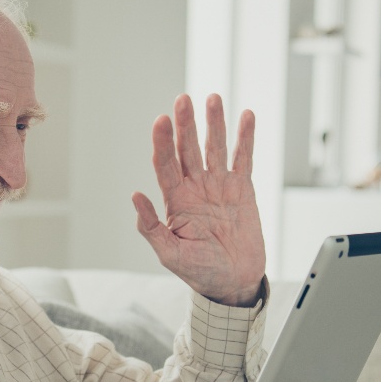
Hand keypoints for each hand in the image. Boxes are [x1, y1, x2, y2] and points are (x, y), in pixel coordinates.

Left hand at [133, 94, 265, 306]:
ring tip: (212, 99)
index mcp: (175, 201)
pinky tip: (245, 116)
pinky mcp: (242, 189)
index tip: (161, 121)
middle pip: (188, 149)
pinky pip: (243, 158)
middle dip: (185, 124)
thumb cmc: (200, 272)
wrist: (234, 283)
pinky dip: (245, 138)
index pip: (165, 164)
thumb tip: (135, 197)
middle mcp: (195, 188)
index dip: (163, 143)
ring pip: (215, 147)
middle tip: (183, 100)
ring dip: (214, 123)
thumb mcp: (170, 255)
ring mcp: (218, 186)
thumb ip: (151, 228)